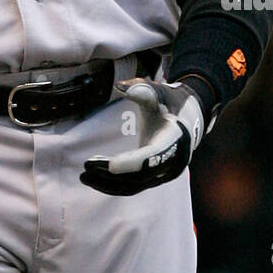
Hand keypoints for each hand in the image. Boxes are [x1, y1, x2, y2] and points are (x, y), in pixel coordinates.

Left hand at [80, 78, 207, 195]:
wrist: (187, 117)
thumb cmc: (169, 102)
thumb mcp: (158, 92)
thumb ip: (140, 89)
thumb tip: (119, 86)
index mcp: (174, 141)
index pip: (150, 159)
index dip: (128, 163)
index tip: (105, 164)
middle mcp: (172, 163)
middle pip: (140, 177)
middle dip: (111, 174)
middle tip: (86, 167)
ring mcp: (165, 174)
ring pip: (135, 186)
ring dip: (108, 184)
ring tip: (84, 177)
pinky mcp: (155, 178)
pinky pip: (134, 186)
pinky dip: (114, 184)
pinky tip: (96, 178)